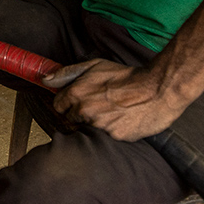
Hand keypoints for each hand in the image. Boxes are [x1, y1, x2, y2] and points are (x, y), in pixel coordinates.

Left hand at [43, 59, 191, 141]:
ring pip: (90, 128)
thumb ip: (67, 73)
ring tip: (115, 111)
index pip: (58, 106)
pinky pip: (107, 136)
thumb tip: (45, 79)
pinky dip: (113, 130)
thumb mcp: (95, 66)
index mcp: (77, 94)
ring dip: (98, 122)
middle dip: (82, 113)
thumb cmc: (127, 76)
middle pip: (72, 119)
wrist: (158, 89)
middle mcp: (85, 111)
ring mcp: (99, 126)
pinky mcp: (114, 137)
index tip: (79, 101)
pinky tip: (124, 119)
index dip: (68, 103)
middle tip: (101, 105)